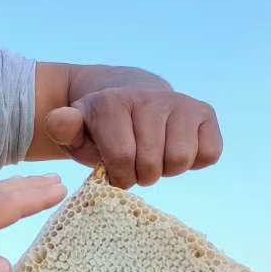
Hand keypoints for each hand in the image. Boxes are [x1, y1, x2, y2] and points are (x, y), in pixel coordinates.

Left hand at [43, 87, 221, 188]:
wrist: (128, 95)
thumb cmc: (99, 126)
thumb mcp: (74, 130)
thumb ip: (63, 127)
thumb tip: (61, 119)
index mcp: (113, 102)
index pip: (122, 159)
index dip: (118, 176)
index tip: (112, 170)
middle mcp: (150, 97)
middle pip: (152, 164)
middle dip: (141, 175)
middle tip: (134, 164)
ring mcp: (181, 103)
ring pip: (181, 160)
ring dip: (166, 169)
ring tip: (153, 156)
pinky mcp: (205, 113)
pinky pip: (209, 154)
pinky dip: (193, 162)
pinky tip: (173, 150)